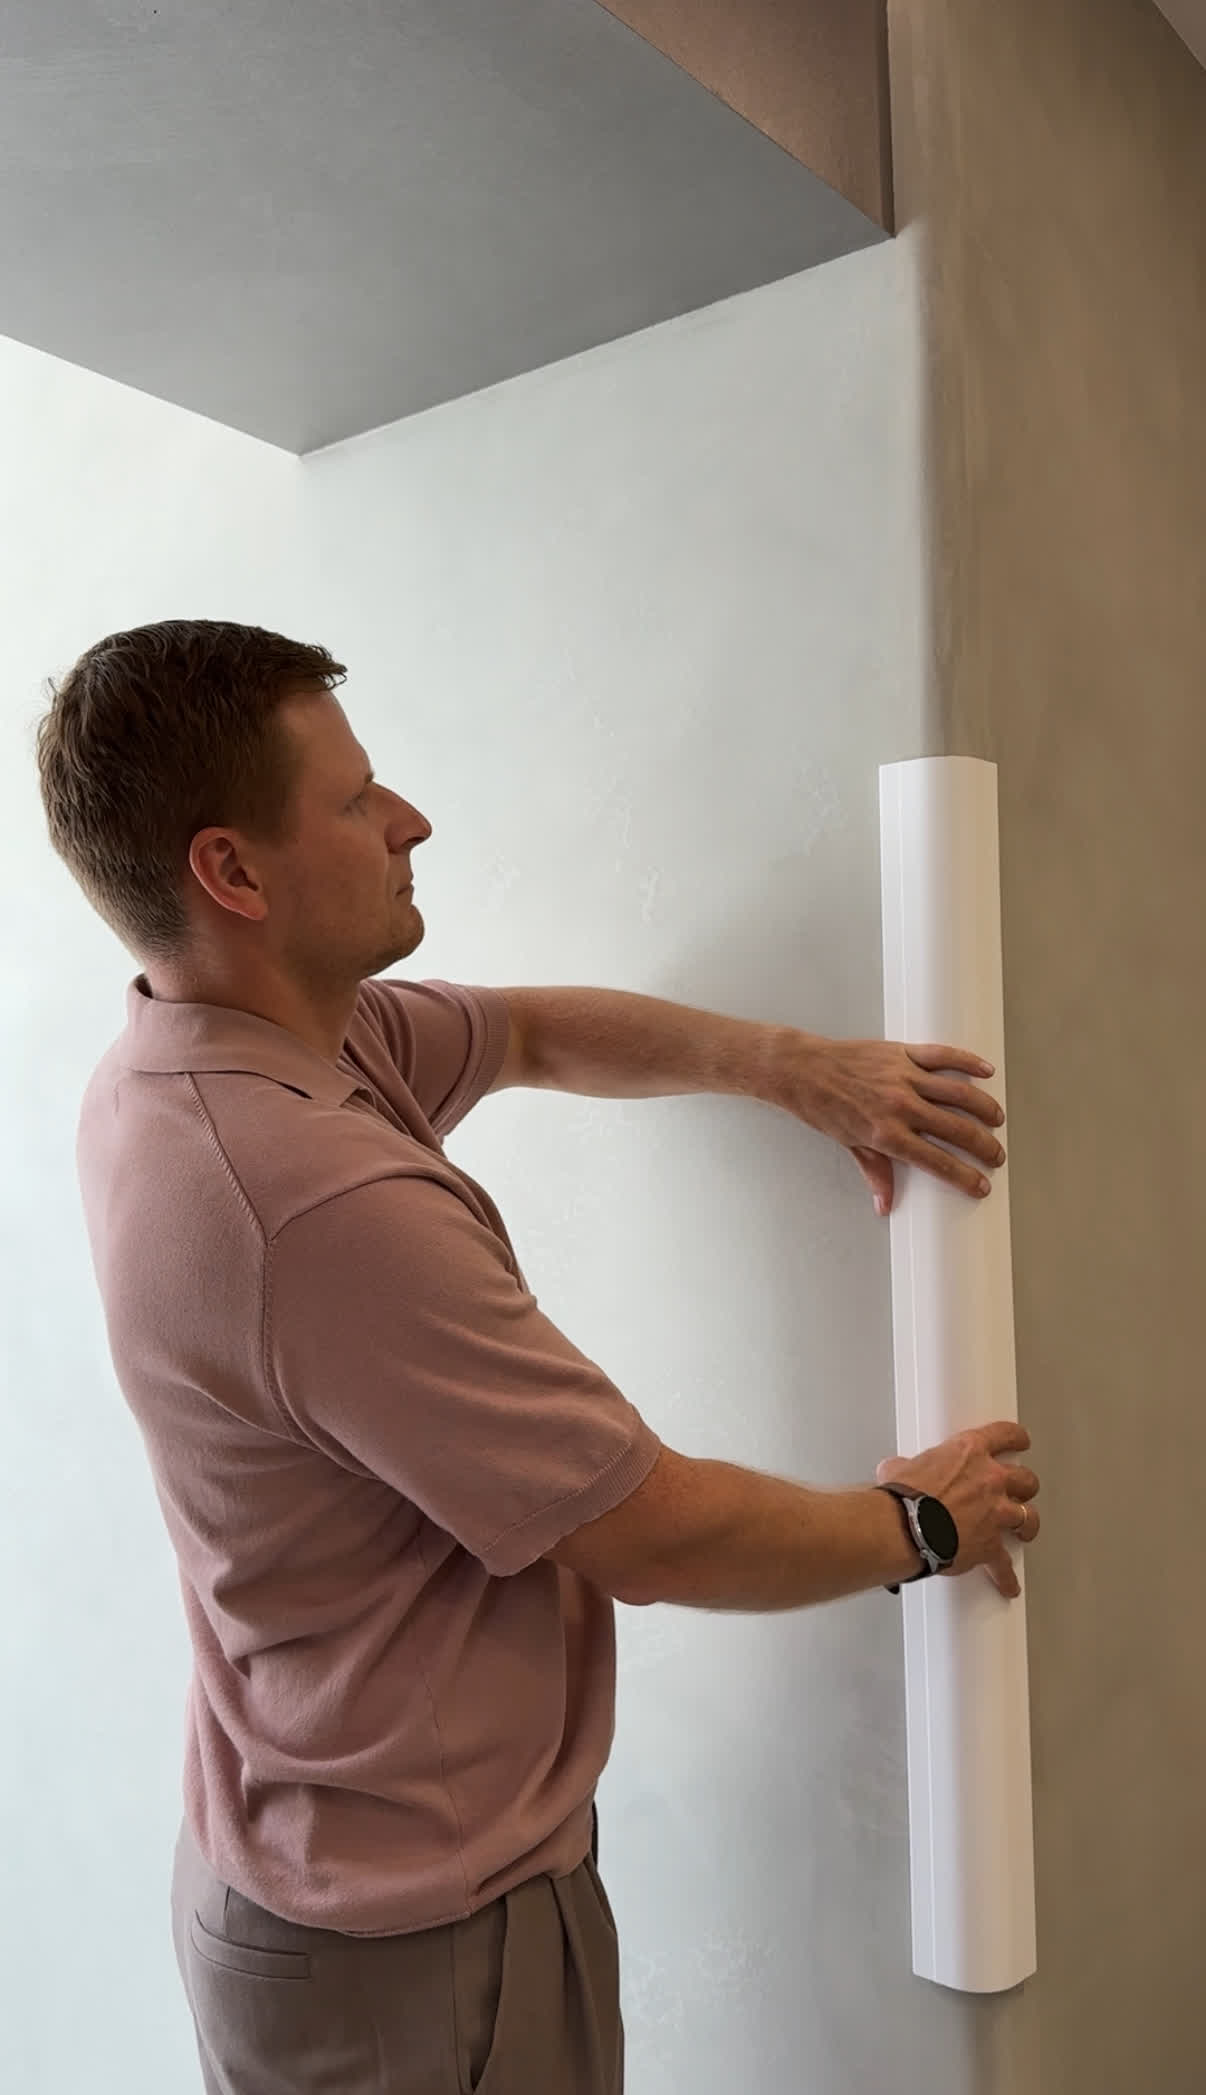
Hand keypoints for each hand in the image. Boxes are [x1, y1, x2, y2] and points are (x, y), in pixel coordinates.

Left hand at [780, 1034, 1005, 1213]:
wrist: (802, 1070)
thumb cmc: (822, 1107)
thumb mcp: (849, 1145)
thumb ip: (875, 1172)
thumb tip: (885, 1205)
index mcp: (887, 1135)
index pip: (937, 1162)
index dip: (964, 1177)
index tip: (982, 1186)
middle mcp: (901, 1107)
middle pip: (957, 1130)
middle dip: (983, 1147)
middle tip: (996, 1156)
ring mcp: (904, 1078)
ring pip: (958, 1093)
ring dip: (984, 1108)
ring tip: (997, 1120)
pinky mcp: (902, 1053)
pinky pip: (943, 1056)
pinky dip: (967, 1062)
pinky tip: (986, 1070)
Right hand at [878, 1422, 1039, 1598]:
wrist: (904, 1528)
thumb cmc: (902, 1498)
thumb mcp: (900, 1468)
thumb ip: (907, 1466)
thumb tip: (896, 1468)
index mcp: (969, 1453)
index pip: (1004, 1435)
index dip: (1016, 1438)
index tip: (1020, 1441)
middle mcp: (990, 1480)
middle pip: (1025, 1480)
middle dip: (1024, 1486)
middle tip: (1019, 1489)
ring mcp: (995, 1514)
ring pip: (1029, 1517)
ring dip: (1027, 1524)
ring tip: (1024, 1530)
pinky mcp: (990, 1546)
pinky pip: (1004, 1564)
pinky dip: (1005, 1575)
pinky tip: (1007, 1583)